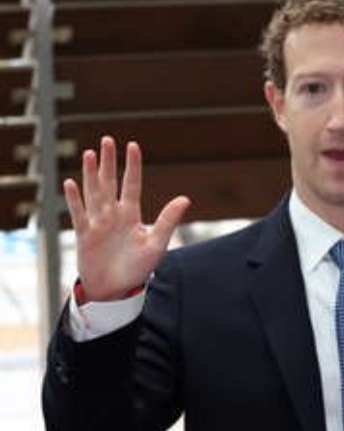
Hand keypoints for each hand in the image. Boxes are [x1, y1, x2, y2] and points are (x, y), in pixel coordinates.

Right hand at [63, 136, 190, 301]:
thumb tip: (185, 198)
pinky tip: (71, 182)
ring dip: (91, 174)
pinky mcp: (84, 235)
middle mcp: (113, 215)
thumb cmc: (138, 269)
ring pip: (93, 193)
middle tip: (107, 140)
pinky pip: (78, 214)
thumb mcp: (156, 244)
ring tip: (90, 154)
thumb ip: (167, 220)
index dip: (132, 166)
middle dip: (109, 162)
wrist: (116, 290)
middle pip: (110, 182)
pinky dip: (74, 199)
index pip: (132, 184)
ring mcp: (97, 223)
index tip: (132, 145)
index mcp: (131, 215)